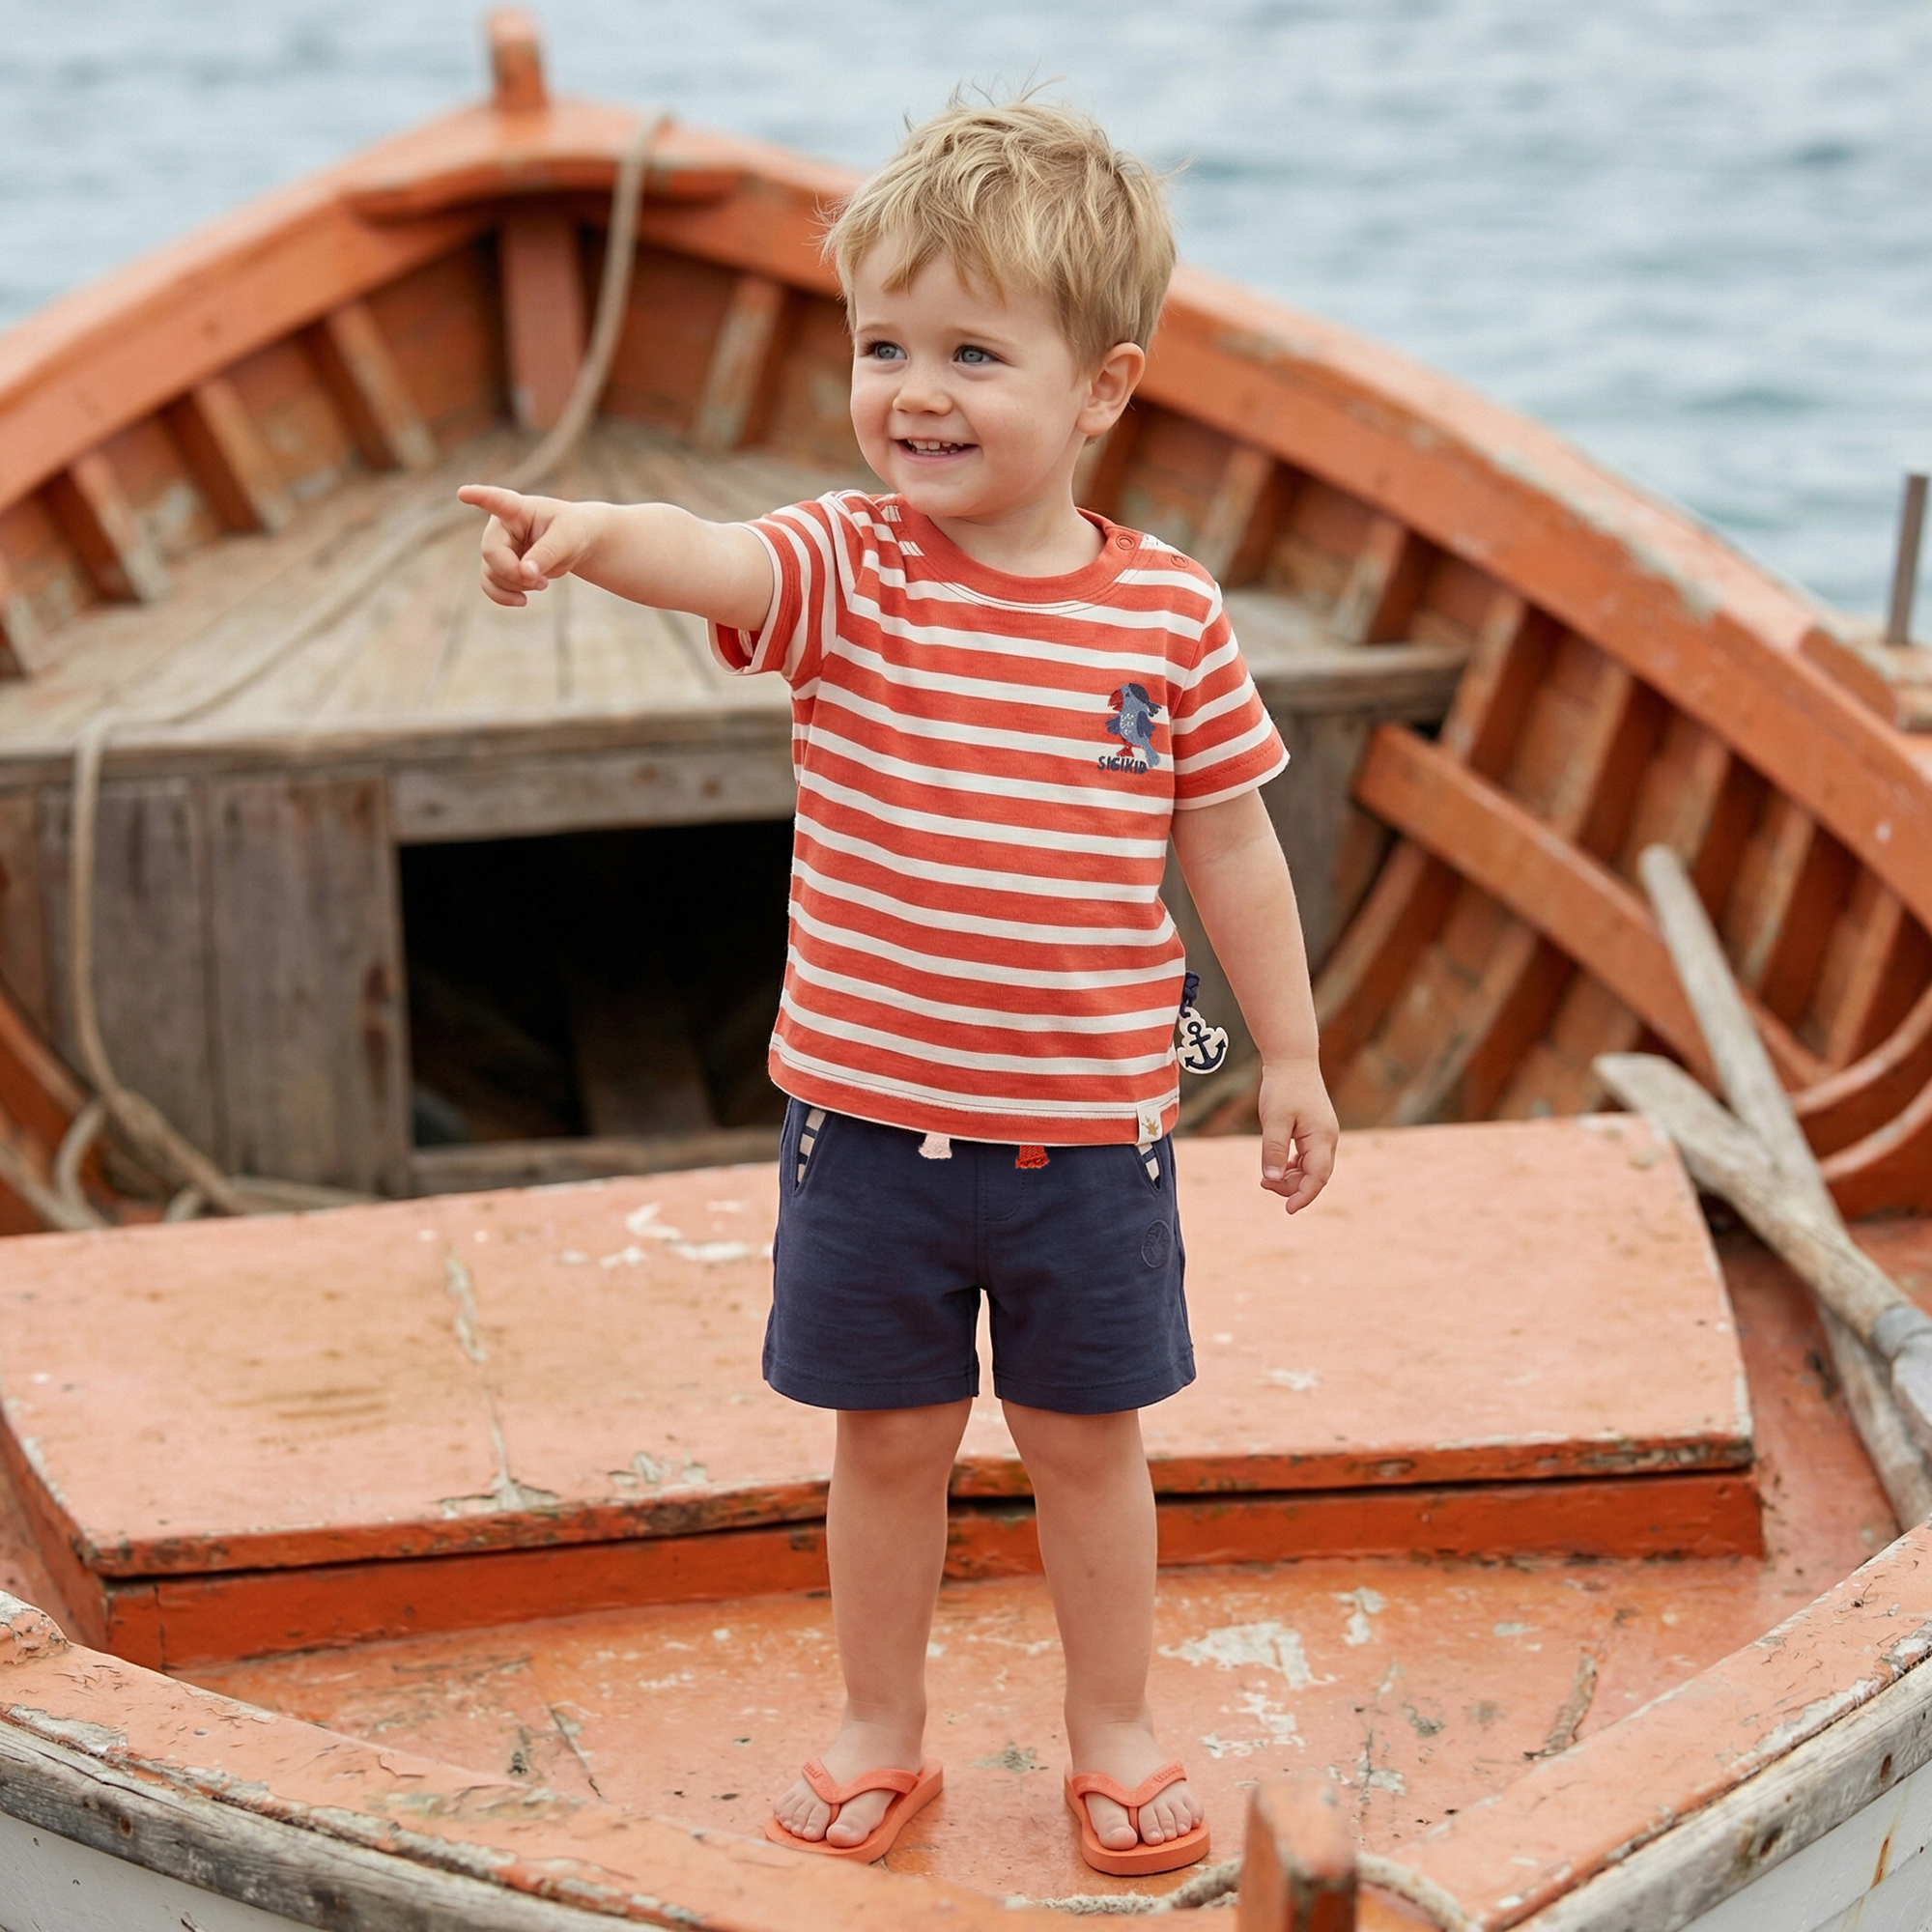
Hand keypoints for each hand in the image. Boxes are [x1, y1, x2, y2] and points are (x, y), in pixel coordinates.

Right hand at [457, 484, 607, 605]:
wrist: (575, 544)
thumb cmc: (572, 531)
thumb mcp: (568, 539)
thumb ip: (547, 553)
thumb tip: (525, 573)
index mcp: (518, 509)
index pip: (497, 501)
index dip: (480, 497)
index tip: (464, 492)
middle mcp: (501, 526)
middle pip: (491, 553)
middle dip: (515, 573)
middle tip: (543, 582)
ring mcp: (497, 546)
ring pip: (491, 573)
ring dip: (517, 585)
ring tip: (543, 583)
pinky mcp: (498, 566)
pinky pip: (489, 585)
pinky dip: (504, 597)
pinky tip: (522, 600)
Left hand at [1257, 1056, 1336, 1214]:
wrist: (1292, 1059)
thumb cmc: (1283, 1088)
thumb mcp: (1274, 1120)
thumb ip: (1274, 1150)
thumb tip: (1272, 1179)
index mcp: (1322, 1137)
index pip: (1317, 1177)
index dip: (1303, 1196)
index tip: (1288, 1210)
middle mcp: (1328, 1138)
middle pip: (1316, 1176)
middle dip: (1293, 1187)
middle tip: (1264, 1184)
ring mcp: (1323, 1134)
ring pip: (1311, 1167)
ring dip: (1291, 1177)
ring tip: (1266, 1178)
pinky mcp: (1315, 1129)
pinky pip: (1308, 1157)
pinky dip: (1293, 1166)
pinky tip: (1277, 1167)